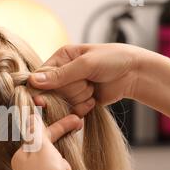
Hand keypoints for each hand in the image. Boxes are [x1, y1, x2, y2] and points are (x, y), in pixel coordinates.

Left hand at [11, 114, 82, 169]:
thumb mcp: (42, 147)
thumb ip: (37, 130)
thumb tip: (30, 116)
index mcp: (21, 157)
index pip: (41, 136)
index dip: (60, 127)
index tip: (77, 120)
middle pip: (51, 152)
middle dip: (62, 159)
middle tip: (65, 167)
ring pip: (60, 165)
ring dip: (66, 169)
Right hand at [29, 43, 145, 114]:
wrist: (135, 74)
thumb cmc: (113, 60)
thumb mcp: (86, 64)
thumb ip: (60, 75)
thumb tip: (33, 81)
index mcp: (60, 58)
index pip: (41, 76)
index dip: (43, 88)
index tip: (42, 100)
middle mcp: (62, 74)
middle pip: (51, 93)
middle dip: (70, 91)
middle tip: (87, 83)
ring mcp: (71, 89)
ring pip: (62, 104)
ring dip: (79, 99)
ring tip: (93, 89)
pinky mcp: (79, 101)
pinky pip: (72, 111)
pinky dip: (83, 109)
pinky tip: (93, 101)